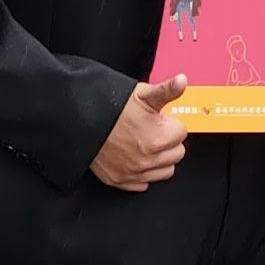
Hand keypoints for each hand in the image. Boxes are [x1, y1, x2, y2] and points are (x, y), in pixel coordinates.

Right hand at [94, 71, 191, 193]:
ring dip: (160, 159)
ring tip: (147, 144)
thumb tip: (182, 81)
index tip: (160, 120)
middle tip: (154, 131)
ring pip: (165, 171)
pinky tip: (136, 157)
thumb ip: (167, 90)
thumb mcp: (143, 94)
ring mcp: (134, 172)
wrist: (81, 120)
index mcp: (158, 138)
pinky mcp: (120, 180)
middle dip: (169, 141)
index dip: (171, 123)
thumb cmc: (111, 107)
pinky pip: (144, 184)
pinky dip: (143, 173)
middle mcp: (147, 159)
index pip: (182, 133)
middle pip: (177, 153)